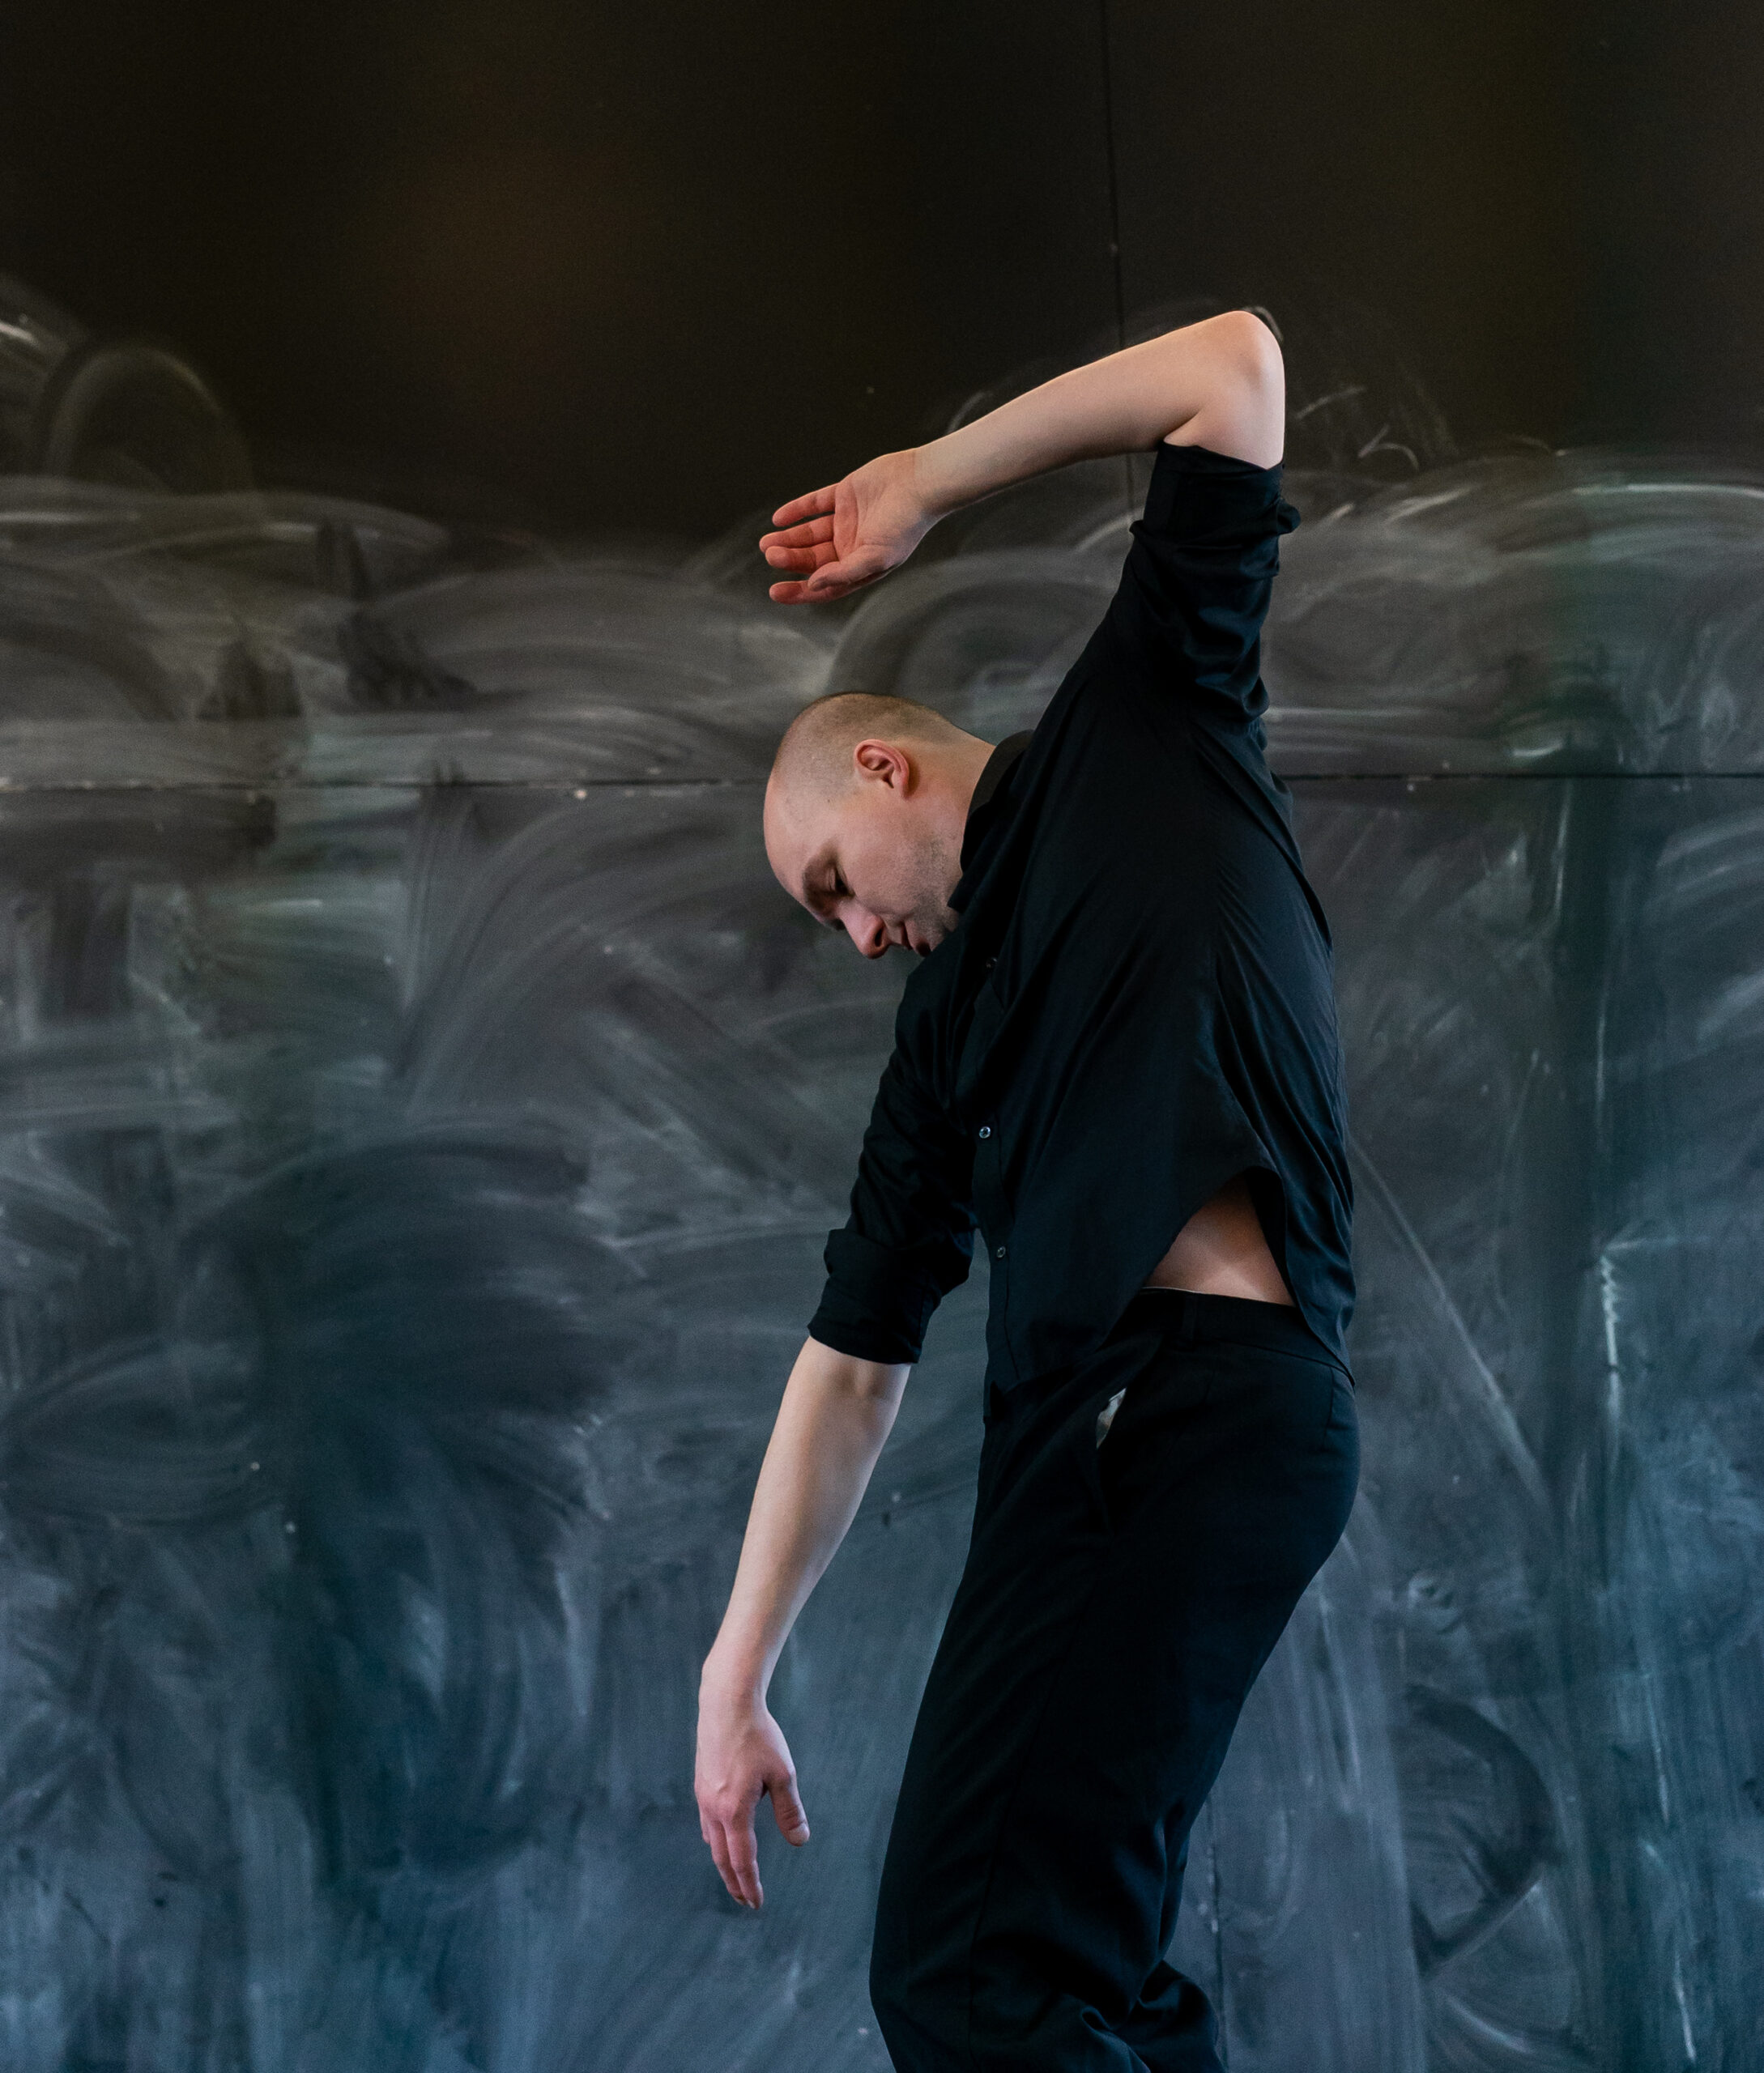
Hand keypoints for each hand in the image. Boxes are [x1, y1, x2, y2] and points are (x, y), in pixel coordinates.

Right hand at [695, 1676, 810, 1907]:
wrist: (726, 1703)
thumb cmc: (758, 1736)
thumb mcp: (783, 1773)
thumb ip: (790, 1810)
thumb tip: (800, 1841)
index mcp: (735, 1811)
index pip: (742, 1860)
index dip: (750, 1885)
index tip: (756, 1903)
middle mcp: (713, 1809)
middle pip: (722, 1858)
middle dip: (734, 1882)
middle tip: (745, 1901)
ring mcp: (703, 1796)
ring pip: (712, 1841)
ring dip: (724, 1862)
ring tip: (735, 1874)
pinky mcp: (700, 1783)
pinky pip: (706, 1822)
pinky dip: (716, 1840)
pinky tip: (723, 1837)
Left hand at [759, 448, 937, 603]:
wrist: (920, 484)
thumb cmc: (905, 525)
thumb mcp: (876, 558)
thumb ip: (843, 573)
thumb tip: (813, 585)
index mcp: (860, 566)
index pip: (824, 584)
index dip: (799, 591)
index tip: (775, 592)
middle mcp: (851, 546)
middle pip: (813, 558)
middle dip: (790, 559)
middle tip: (771, 555)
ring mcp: (847, 520)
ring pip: (810, 534)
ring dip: (788, 539)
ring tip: (767, 543)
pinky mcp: (844, 496)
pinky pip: (814, 505)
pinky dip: (796, 511)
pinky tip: (779, 518)